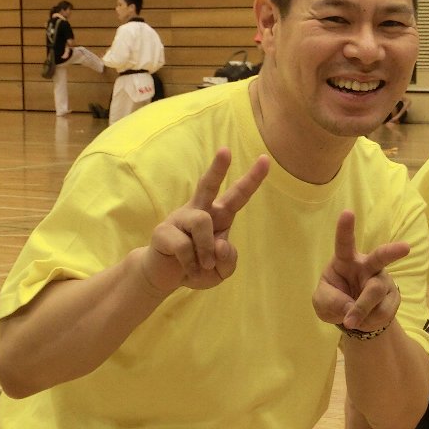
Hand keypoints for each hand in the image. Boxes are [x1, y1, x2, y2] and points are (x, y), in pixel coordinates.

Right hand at [140, 149, 269, 295]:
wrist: (164, 278)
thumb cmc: (197, 268)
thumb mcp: (221, 271)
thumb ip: (228, 260)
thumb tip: (220, 244)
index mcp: (219, 216)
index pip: (238, 195)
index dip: (252, 179)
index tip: (265, 160)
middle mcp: (200, 211)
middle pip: (208, 184)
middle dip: (218, 167)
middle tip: (225, 150)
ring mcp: (180, 218)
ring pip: (202, 222)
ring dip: (206, 250)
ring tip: (203, 266)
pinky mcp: (163, 231)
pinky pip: (184, 246)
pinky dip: (191, 264)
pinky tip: (188, 269)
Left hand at [313, 211, 407, 333]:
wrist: (355, 319)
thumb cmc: (335, 300)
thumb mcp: (322, 303)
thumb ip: (331, 302)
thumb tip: (350, 309)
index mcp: (346, 260)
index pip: (344, 242)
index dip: (345, 228)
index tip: (348, 212)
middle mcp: (368, 266)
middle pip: (381, 257)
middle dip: (393, 252)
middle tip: (405, 248)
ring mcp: (383, 281)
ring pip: (376, 292)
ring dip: (361, 311)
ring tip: (351, 322)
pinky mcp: (393, 297)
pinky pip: (382, 311)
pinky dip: (368, 321)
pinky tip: (365, 320)